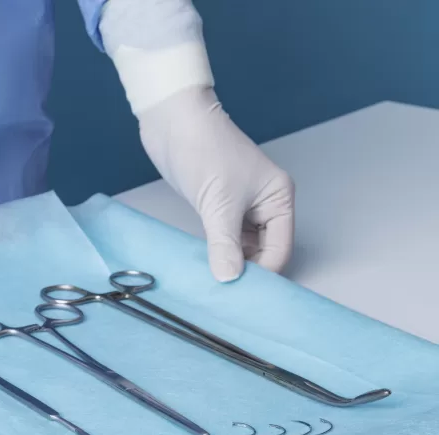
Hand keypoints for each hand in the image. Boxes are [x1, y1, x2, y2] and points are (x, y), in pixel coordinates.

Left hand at [138, 86, 294, 281]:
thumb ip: (224, 243)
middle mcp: (264, 204)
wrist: (173, 122)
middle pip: (264, 251)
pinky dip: (216, 252)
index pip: (280, 249)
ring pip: (242, 247)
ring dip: (229, 263)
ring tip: (212, 284)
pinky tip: (204, 267)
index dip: (264, 273)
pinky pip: (222, 239)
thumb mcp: (218, 203)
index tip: (243, 295)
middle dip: (247, 271)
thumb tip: (229, 278)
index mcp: (278, 198)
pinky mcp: (217, 207)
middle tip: (225, 294)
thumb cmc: (204, 151)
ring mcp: (240, 206)